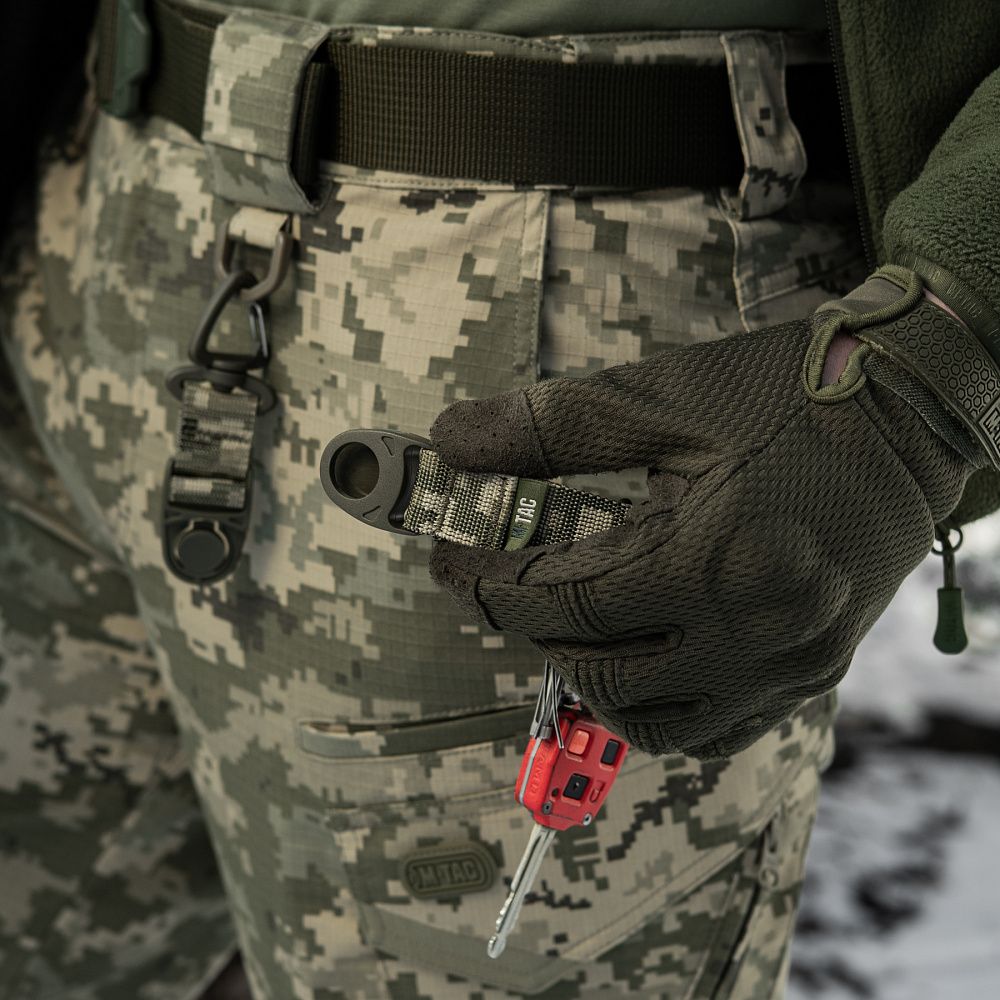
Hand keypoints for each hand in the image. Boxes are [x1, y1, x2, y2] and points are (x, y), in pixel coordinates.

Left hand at [428, 302, 975, 758]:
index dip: (487, 586)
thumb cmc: (787, 391)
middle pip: (601, 675)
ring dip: (593, 681)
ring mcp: (791, 666)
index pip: (561, 606)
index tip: (448, 558)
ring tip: (570, 622)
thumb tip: (452, 440)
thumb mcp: (659, 397)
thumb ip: (546, 427)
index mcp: (711, 561)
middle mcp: (755, 634)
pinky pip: (717, 730)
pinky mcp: (813, 672)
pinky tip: (643, 655)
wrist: (911, 404)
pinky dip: (660, 705)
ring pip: (656, 726)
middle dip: (531, 632)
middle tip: (503, 583)